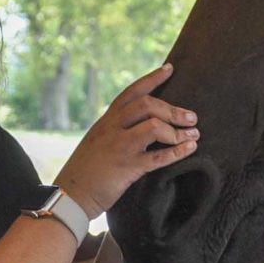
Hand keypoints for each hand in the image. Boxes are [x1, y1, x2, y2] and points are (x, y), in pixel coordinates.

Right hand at [54, 64, 198, 218]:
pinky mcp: (127, 168)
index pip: (132, 92)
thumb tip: (140, 122)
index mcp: (106, 120)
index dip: (152, 78)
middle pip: (147, 105)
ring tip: (194, 135)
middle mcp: (113, 128)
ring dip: (178, 131)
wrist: (70, 194)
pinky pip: (158, 157)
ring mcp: (120, 147)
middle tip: (192, 117)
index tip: (170, 68)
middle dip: (173, 109)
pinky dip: (178, 152)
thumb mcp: (97, 140)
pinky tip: (190, 149)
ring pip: (154, 127)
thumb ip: (115, 128)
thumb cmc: (86, 170)